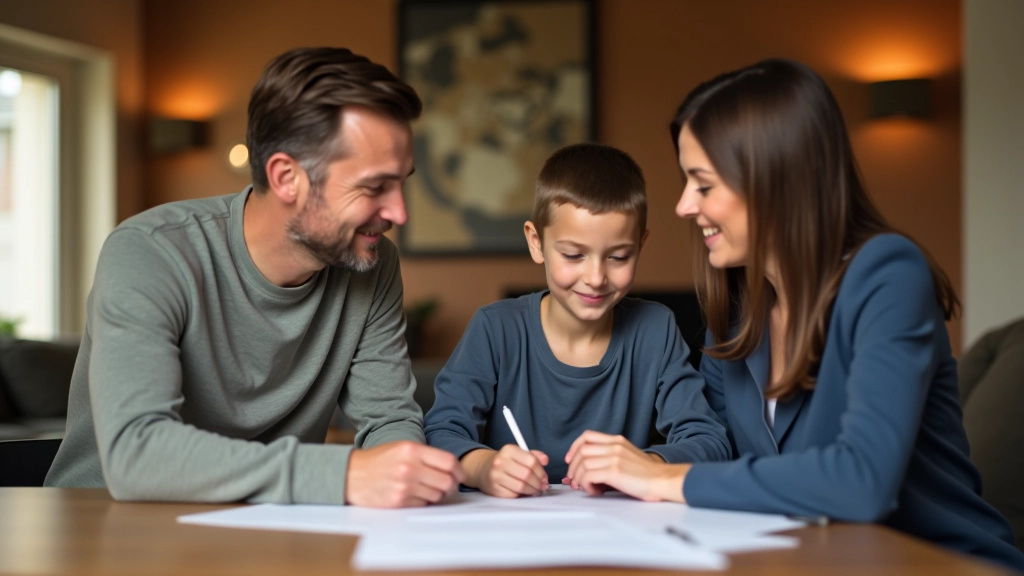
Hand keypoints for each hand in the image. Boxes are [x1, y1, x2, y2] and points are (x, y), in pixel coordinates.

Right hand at [345, 441, 464, 507]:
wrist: (350, 474)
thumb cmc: (377, 460)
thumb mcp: (402, 448)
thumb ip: (426, 456)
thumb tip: (452, 469)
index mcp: (412, 450)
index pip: (449, 461)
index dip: (459, 471)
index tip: (460, 475)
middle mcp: (409, 467)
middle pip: (446, 481)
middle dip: (451, 486)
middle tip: (449, 487)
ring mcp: (404, 486)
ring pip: (436, 495)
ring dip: (436, 494)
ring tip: (425, 489)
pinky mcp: (398, 501)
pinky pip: (422, 504)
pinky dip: (422, 501)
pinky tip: (413, 495)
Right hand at [461, 445, 548, 497]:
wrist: (483, 469)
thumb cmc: (505, 462)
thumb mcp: (518, 453)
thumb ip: (534, 455)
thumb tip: (545, 460)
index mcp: (508, 450)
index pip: (531, 461)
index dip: (541, 472)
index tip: (545, 478)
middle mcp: (500, 462)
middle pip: (527, 475)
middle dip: (538, 483)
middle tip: (542, 486)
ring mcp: (495, 476)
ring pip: (521, 487)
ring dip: (532, 490)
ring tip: (535, 490)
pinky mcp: (494, 489)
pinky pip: (514, 494)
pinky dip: (522, 495)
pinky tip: (524, 492)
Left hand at [563, 430, 689, 501]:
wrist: (663, 481)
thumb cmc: (647, 475)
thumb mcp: (627, 457)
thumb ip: (609, 458)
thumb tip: (586, 470)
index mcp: (617, 441)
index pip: (587, 436)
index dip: (574, 447)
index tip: (570, 460)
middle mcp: (614, 446)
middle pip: (581, 450)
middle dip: (573, 467)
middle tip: (574, 481)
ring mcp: (614, 457)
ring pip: (582, 464)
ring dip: (579, 478)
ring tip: (586, 487)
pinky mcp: (614, 471)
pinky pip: (588, 476)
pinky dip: (586, 485)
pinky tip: (595, 491)